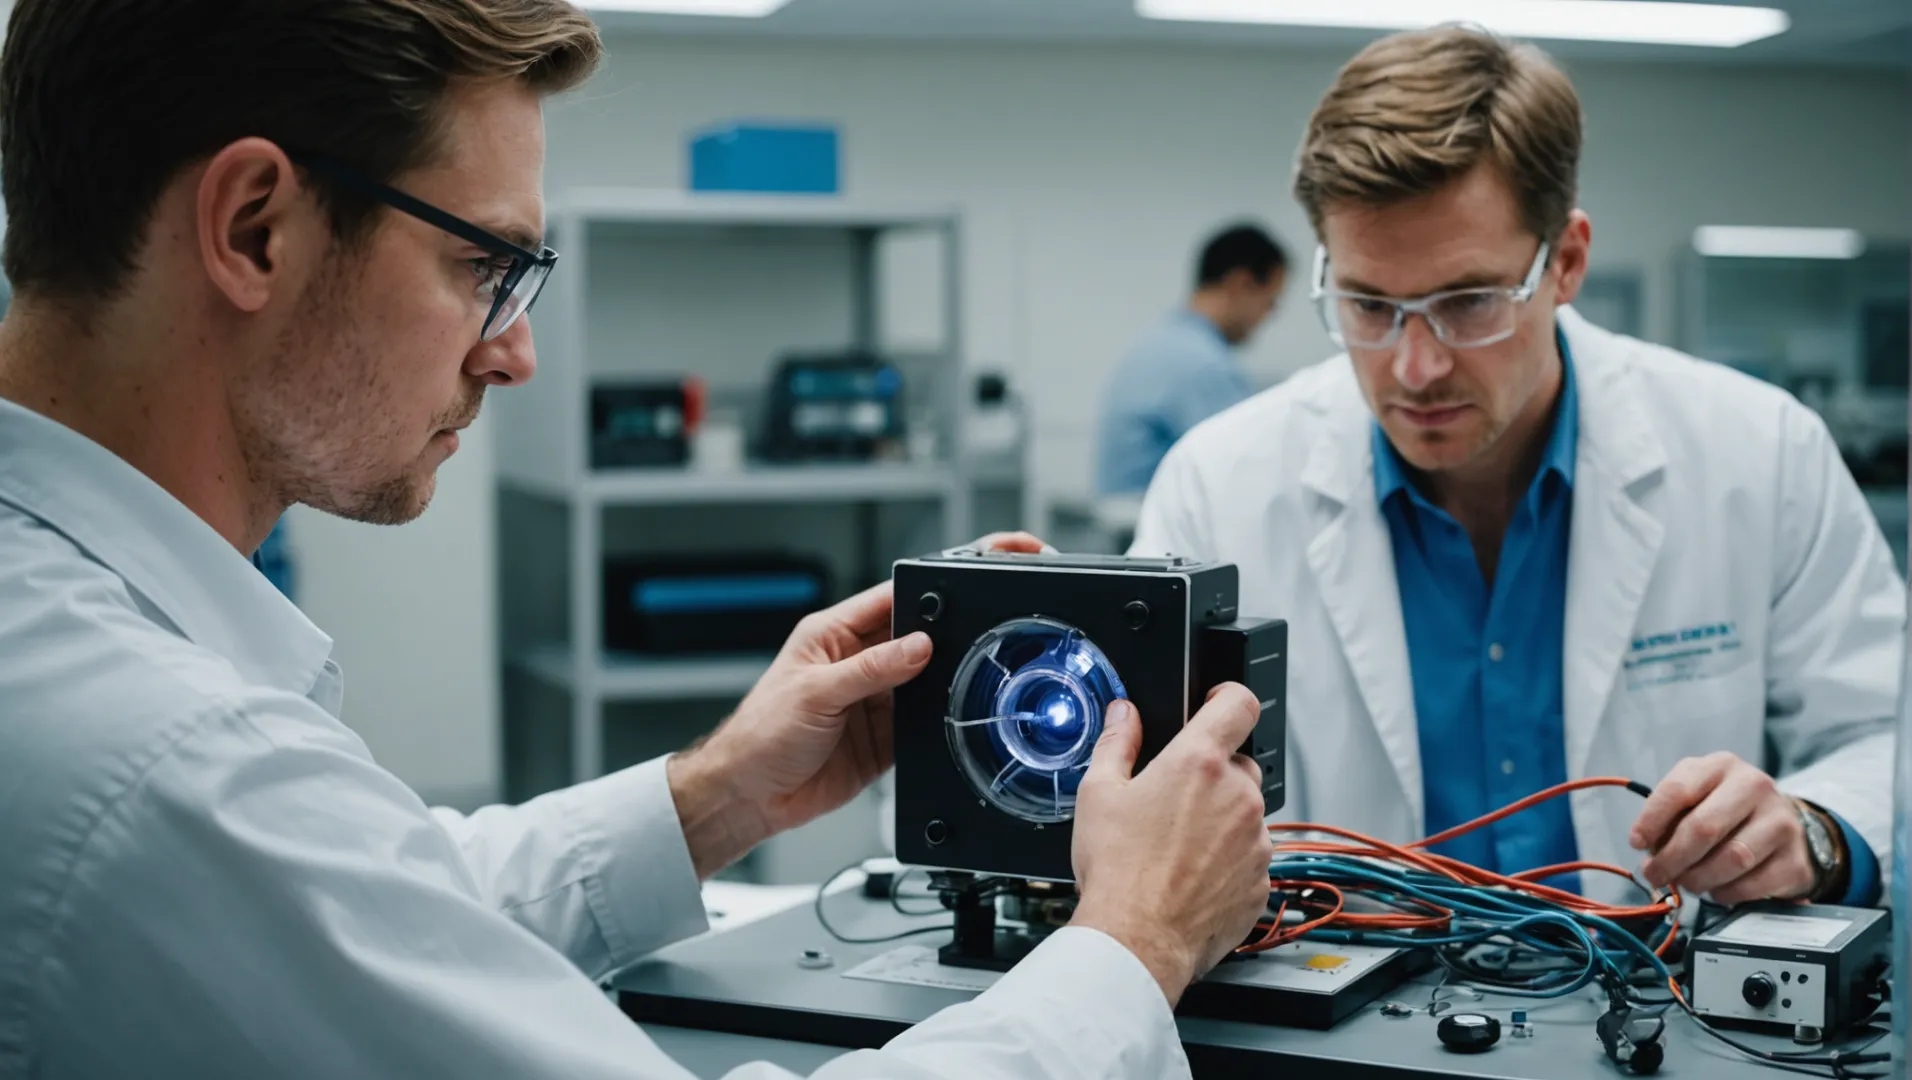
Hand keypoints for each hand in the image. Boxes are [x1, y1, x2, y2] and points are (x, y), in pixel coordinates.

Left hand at [667, 532, 1047, 876]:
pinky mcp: (884, 737)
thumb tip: (918, 646)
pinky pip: (923, 722)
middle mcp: (856, 663)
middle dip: (942, 641)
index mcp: (833, 636)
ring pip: (925, 680)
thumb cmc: (758, 736)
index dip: (925, 595)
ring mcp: (872, 700)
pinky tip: (943, 719)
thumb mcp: (814, 694)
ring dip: (940, 683)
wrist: (750, 797)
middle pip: (915, 639)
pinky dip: (937, 721)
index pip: (889, 601)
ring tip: (955, 684)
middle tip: (968, 643)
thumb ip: (871, 669)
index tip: (960, 593)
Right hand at [1069, 684, 1273, 1006]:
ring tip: (1179, 847)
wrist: (1137, 940)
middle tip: (1175, 801)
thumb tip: (1124, 714)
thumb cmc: (1117, 871)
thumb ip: (1116, 742)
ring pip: (1247, 813)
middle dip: (1213, 774)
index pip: (1239, 702)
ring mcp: (1256, 840)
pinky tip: (1193, 875)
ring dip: (1222, 820)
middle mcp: (1239, 796)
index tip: (1214, 705)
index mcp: (1199, 763)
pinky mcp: (1262, 879)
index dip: (1227, 697)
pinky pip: (1251, 856)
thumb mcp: (1098, 793)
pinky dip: (1229, 860)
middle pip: (1240, 763)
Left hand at [1629, 752, 1816, 905]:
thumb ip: (1669, 818)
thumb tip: (1650, 852)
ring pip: (1731, 858)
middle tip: (1655, 874)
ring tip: (1687, 883)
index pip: (1678, 790)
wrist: (1784, 826)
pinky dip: (1726, 893)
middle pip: (1704, 828)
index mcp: (1721, 766)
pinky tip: (1717, 889)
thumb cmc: (1726, 811)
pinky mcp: (1795, 858)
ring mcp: (1781, 821)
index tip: (1637, 843)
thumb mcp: (1695, 799)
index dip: (1651, 821)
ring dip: (1698, 879)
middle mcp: (1755, 786)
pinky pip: (1753, 884)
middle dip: (1671, 858)